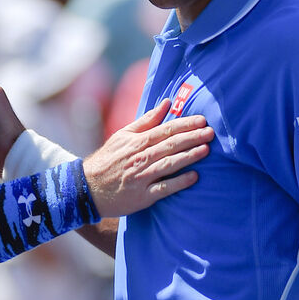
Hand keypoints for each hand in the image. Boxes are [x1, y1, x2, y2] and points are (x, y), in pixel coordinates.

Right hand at [83, 99, 213, 216]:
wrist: (87, 188)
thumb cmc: (108, 159)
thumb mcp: (123, 136)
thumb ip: (146, 120)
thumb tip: (166, 103)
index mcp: (136, 142)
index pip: (164, 130)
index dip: (184, 124)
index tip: (202, 120)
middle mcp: (139, 158)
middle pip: (169, 145)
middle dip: (192, 138)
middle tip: (211, 132)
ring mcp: (141, 177)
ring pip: (168, 164)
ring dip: (188, 157)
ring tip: (206, 150)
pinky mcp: (142, 196)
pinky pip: (163, 189)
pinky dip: (178, 183)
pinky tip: (194, 177)